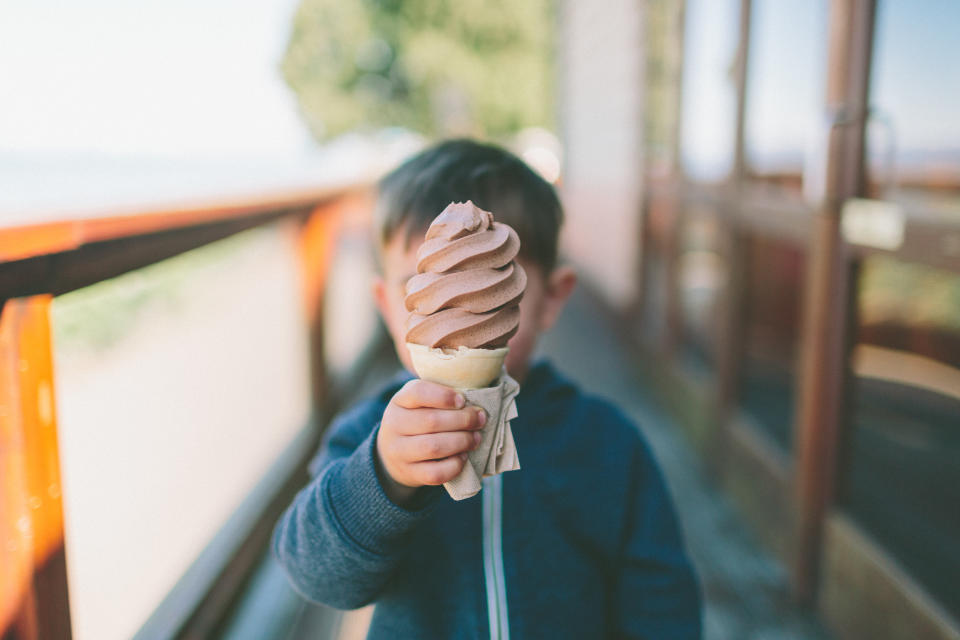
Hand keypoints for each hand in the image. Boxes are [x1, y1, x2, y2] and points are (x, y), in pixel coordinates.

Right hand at [376, 380, 485, 505]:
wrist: (392, 452)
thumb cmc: (416, 420)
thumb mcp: (420, 402)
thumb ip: (441, 397)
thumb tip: (475, 402)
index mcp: (399, 401)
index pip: (418, 392)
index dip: (444, 396)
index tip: (462, 400)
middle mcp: (393, 425)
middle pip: (431, 421)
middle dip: (463, 420)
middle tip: (480, 420)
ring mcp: (399, 452)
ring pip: (433, 447)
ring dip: (461, 441)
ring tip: (475, 438)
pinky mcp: (409, 473)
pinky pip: (435, 473)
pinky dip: (454, 465)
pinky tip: (463, 457)